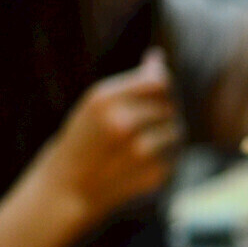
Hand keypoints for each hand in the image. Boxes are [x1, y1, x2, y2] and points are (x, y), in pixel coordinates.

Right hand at [28, 48, 183, 221]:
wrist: (69, 188)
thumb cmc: (85, 139)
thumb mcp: (97, 104)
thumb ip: (131, 81)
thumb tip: (158, 58)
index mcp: (105, 101)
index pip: (158, 83)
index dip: (164, 84)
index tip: (158, 89)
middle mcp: (124, 125)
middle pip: (170, 105)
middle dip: (166, 108)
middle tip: (147, 119)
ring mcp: (141, 152)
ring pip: (177, 130)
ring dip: (169, 132)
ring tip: (144, 139)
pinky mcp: (155, 175)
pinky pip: (175, 155)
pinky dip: (168, 155)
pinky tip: (144, 160)